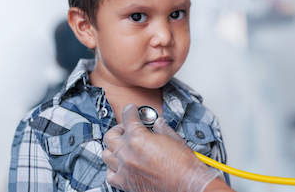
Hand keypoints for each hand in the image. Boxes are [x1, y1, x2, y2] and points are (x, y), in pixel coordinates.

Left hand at [102, 104, 220, 191]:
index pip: (128, 118)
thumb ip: (162, 129)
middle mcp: (127, 153)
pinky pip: (109, 175)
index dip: (129, 110)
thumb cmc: (183, 166)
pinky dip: (112, 169)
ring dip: (113, 148)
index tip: (130, 110)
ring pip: (106, 154)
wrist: (188, 186)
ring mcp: (125, 169)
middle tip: (126, 130)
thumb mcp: (174, 139)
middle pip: (110, 136)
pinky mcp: (126, 183)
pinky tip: (120, 165)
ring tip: (121, 147)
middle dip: (118, 129)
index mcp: (138, 139)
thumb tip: (159, 124)